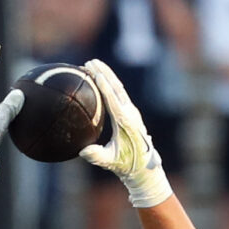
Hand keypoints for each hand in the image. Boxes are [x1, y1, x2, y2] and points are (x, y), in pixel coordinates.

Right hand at [78, 60, 172, 208]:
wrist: (144, 167)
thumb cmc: (127, 165)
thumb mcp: (111, 162)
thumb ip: (97, 156)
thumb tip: (84, 152)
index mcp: (124, 121)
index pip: (112, 98)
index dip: (103, 84)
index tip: (94, 72)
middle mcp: (130, 113)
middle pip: (116, 87)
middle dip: (104, 72)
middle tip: (91, 61)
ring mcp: (132, 112)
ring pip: (119, 88)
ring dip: (107, 75)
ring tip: (94, 64)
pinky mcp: (131, 114)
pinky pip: (120, 94)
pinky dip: (110, 84)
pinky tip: (102, 80)